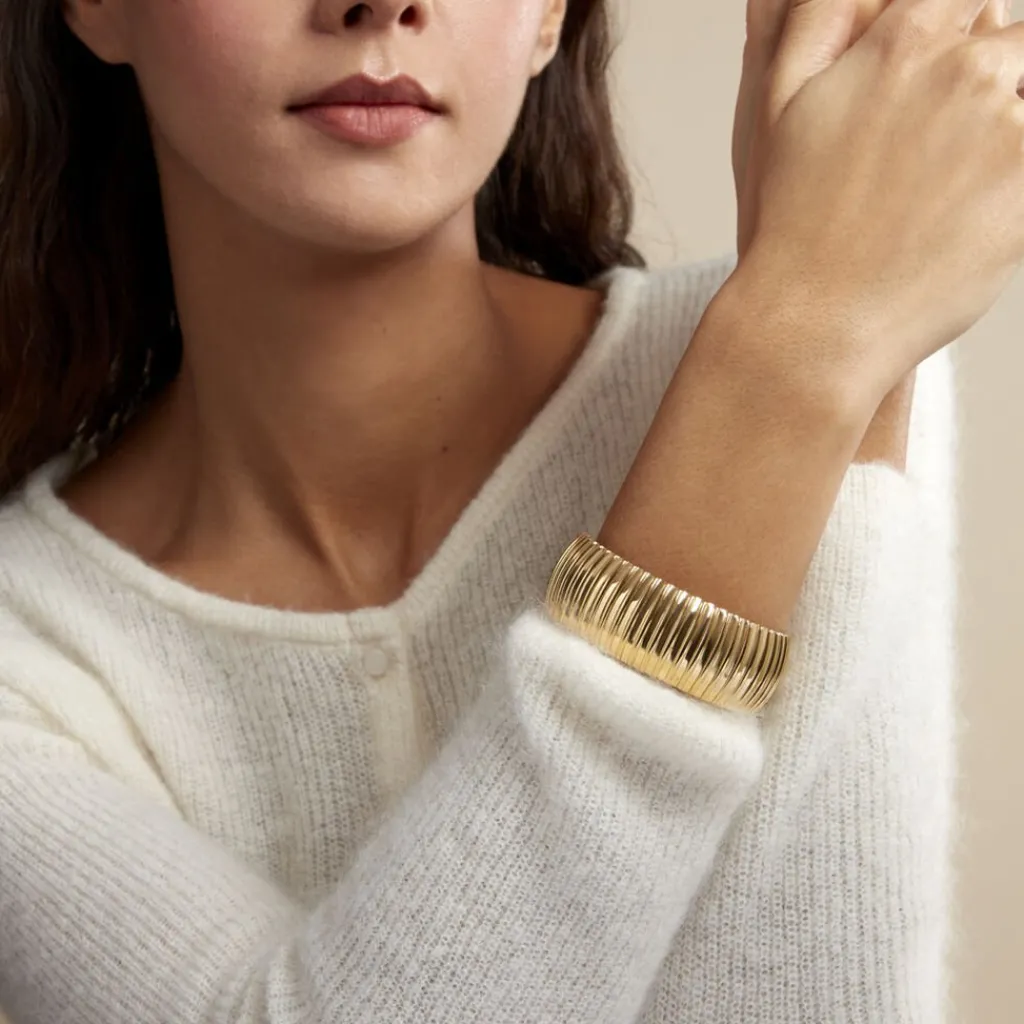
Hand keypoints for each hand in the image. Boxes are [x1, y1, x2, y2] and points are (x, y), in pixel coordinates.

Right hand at [732, 0, 1009, 259]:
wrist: (817, 320)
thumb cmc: (795, 225)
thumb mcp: (778, 107)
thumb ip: (814, 23)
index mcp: (901, 45)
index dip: (973, 25)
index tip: (963, 70)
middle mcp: (963, 74)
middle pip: (1017, 43)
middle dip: (998, 83)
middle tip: (947, 152)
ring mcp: (1007, 128)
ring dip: (1007, 132)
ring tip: (954, 191)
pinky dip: (1012, 183)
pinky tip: (975, 213)